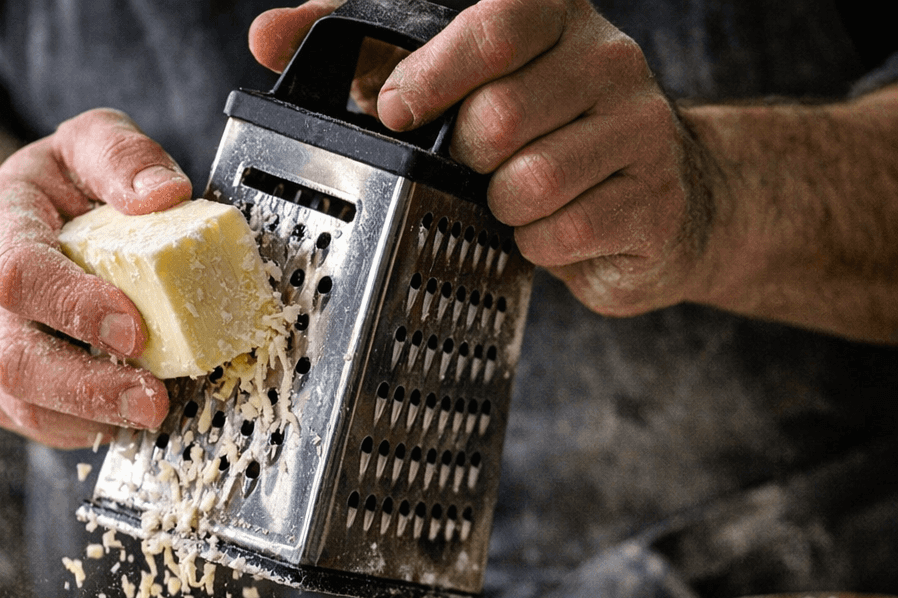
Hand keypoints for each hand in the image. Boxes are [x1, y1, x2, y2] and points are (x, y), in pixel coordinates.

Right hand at [0, 109, 188, 447]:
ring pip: (16, 401)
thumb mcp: (88, 142)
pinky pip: (27, 422)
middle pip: (12, 356)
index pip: (20, 273)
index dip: (75, 307)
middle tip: (153, 399)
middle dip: (87, 387)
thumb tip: (165, 194)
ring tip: (148, 414)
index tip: (135, 328)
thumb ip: (122, 156)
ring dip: (87, 417)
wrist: (7, 226)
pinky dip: (78, 428)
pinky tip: (120, 418)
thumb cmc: (56, 188)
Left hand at [250, 0, 714, 316]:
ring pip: (527, 182)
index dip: (434, 71)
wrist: (659, 195)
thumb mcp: (449, 75)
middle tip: (468, 164)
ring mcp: (640, 127)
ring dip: (495, 205)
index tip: (393, 108)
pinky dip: (532, 244)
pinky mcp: (650, 199)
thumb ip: (365, 47)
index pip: (494, 22)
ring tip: (507, 196)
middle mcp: (606, 58)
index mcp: (551, 14)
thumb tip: (267, 33)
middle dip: (461, 158)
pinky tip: (543, 228)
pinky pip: (558, 233)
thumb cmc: (534, 128)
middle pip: (499, 116)